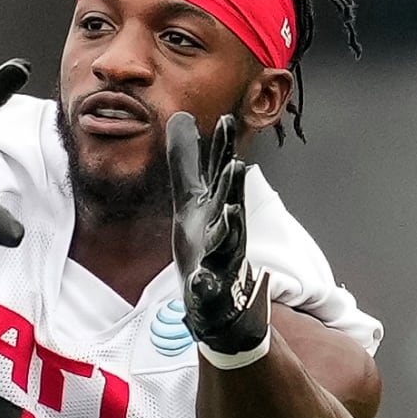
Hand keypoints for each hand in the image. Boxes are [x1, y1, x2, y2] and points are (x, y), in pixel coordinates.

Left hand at [166, 112, 270, 354]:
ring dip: (230, 225)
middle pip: (230, 203)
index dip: (223, 148)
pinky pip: (209, 286)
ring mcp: (221, 260)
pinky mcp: (211, 288)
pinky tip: (200, 279)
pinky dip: (205, 282)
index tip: (226, 120)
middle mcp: (226, 229)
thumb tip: (182, 117)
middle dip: (232, 184)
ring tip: (230, 210)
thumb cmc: (206, 244)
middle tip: (235, 163)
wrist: (218, 300)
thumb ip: (187, 162)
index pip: (221, 174)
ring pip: (228, 241)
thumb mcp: (192, 199)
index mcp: (218, 207)